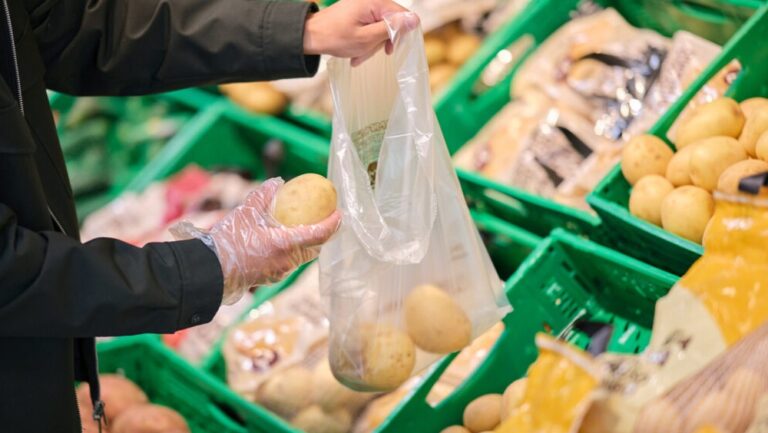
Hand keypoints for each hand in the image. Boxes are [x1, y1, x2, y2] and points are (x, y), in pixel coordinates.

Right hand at [171, 178, 340, 303]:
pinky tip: (283, 241)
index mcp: (285, 244)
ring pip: (302, 258)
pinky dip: (293, 251)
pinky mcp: (271, 277)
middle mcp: (287, 261)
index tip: (340, 213)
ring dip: (307, 244)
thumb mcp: (244, 213)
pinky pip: (289, 263)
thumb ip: (263, 196)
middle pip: (315, 249)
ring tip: (304, 228)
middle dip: (323, 235)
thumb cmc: (227, 241)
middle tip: (324, 219)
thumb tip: (278, 182)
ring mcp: (280, 272)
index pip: (319, 235)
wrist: (210, 272)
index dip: (333, 224)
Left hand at [303, 0, 419, 65]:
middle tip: (367, 53)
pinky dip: (365, 41)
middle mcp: (372, 0)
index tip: (389, 50)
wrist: (310, 35)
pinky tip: (355, 52)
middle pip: (392, 23)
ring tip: (357, 55)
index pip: (402, 16)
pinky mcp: (359, 12)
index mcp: (375, 2)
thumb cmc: (335, 37)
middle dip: (381, 42)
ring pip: (381, 28)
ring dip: (371, 45)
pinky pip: (371, 27)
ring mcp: (365, 6)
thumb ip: (391, 29)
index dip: (400, 35)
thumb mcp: (366, 38)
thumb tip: (415, 19)